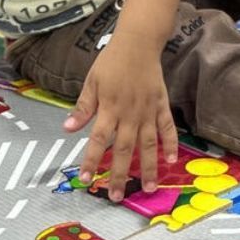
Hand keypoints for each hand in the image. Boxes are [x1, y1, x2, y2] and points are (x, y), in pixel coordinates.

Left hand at [63, 34, 176, 200]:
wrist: (138, 42)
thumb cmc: (112, 61)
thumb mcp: (92, 81)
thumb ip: (83, 107)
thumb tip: (67, 129)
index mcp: (109, 108)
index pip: (99, 139)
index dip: (91, 160)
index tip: (85, 179)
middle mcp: (129, 113)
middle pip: (124, 148)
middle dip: (120, 174)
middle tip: (117, 197)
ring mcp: (148, 110)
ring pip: (148, 143)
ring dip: (149, 167)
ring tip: (150, 188)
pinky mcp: (161, 104)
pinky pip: (167, 127)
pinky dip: (171, 143)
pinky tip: (172, 160)